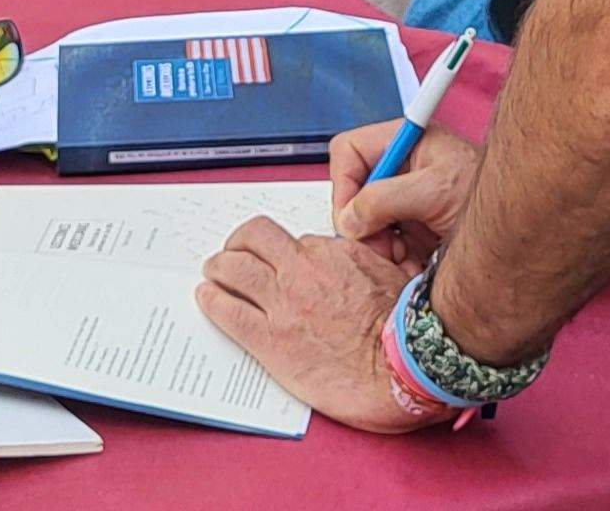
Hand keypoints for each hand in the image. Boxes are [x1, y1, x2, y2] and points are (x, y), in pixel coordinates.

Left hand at [195, 217, 440, 433]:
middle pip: (252, 238)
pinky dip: (212, 300)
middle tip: (233, 253)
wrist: (398, 371)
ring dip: (218, 266)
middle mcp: (302, 271)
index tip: (279, 260)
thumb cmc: (402, 330)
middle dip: (238, 243)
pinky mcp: (268, 339)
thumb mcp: (391, 275)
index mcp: (333, 253)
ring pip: (232, 268)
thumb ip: (364, 260)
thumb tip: (354, 258)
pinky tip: (206, 297)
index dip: (283, 251)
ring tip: (214, 271)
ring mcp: (282, 304)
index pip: (293, 239)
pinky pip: (227, 310)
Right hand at [329, 121, 482, 267]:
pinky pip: (385, 247)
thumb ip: (386, 199)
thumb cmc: (493, 195)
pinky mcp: (414, 230)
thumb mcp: (437, 191)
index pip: (349, 152)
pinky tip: (413, 268)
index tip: (352, 218)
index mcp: (406, 143)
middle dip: (364, 226)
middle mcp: (402, 170)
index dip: (343, 184)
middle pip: (354, 195)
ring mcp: (406, 201)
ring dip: (380, 249)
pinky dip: (394, 262)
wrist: (524, 231)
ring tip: (403, 261)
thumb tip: (350, 218)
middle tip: (381, 248)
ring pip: (367, 226)